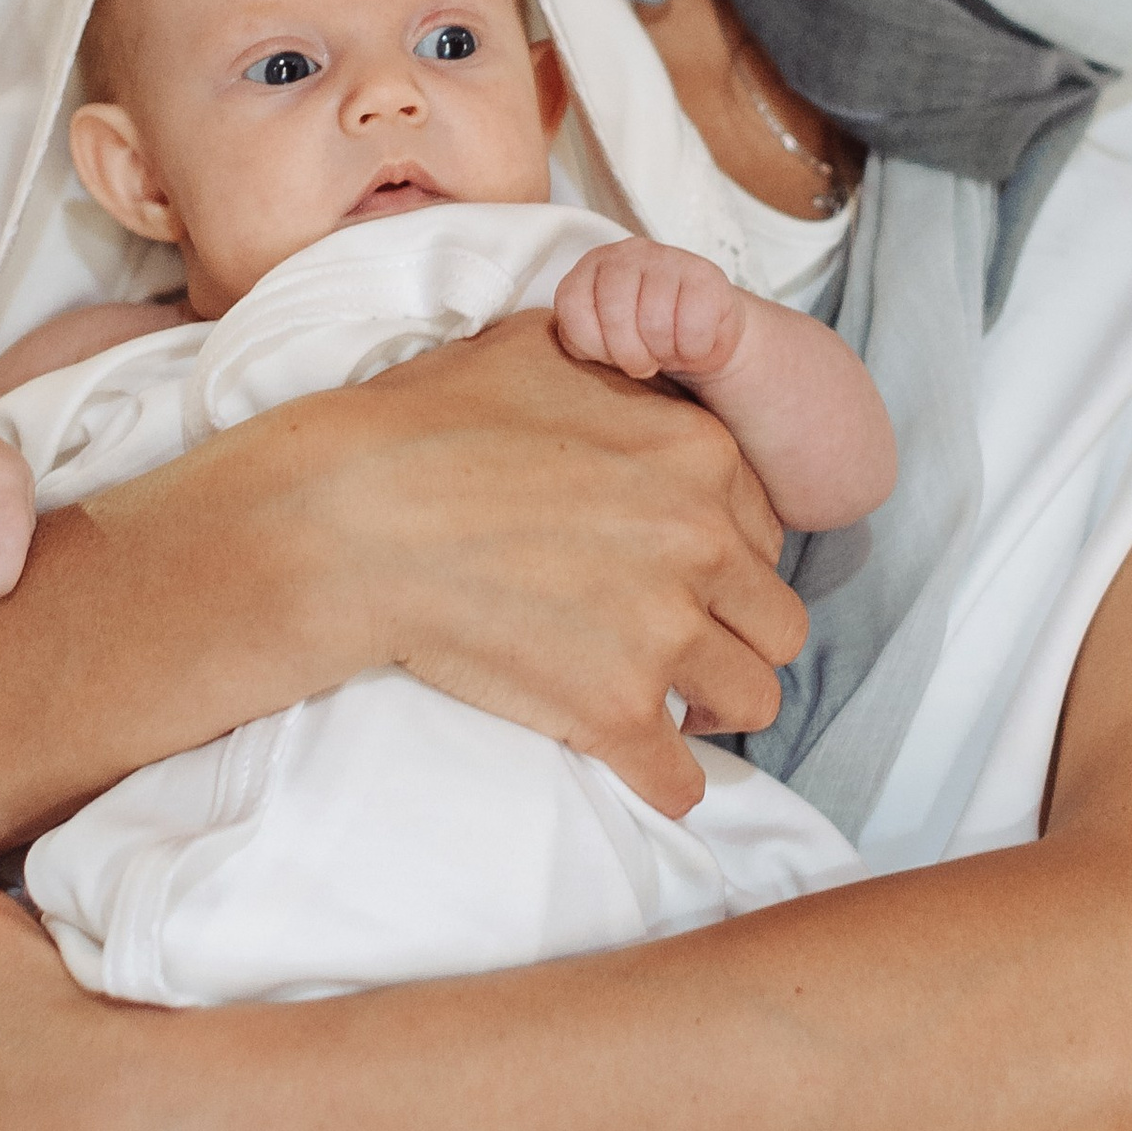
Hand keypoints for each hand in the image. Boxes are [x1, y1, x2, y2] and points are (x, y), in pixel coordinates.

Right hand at [313, 311, 805, 811]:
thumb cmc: (427, 422)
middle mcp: (703, 542)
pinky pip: (683, 781)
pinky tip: (642, 770)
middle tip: (679, 643)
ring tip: (668, 704)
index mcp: (701, 454)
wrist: (354, 515)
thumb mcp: (539, 346)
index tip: (686, 577)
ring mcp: (664, 631)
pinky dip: (668, 784)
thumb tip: (624, 355)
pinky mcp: (615, 709)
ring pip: (754, 699)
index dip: (728, 559)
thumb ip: (612, 359)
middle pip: (777, 620)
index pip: (768, 532)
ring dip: (714, 706)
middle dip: (734, 635)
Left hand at [553, 237, 747, 385]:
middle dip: (631, 355)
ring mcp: (666, 258)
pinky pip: (693, 328)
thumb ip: (579, 336)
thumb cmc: (642, 339)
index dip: (593, 345)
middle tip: (644, 363)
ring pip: (656, 323)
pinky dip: (694, 349)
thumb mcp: (600, 339)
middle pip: (615, 315)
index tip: (609, 354)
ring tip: (668, 349)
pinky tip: (692, 343)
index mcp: (589, 269)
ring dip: (664, 352)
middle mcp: (625, 254)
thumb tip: (572, 346)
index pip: (573, 309)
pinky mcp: (705, 273)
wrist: (700, 334)